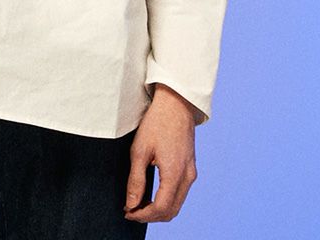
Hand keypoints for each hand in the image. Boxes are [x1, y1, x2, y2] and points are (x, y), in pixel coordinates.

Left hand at [123, 84, 197, 222]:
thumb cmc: (157, 123)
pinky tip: (153, 194)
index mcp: (175, 173)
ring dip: (159, 210)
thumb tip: (131, 204)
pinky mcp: (191, 168)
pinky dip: (167, 200)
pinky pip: (180, 193)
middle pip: (171, 211)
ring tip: (139, 204)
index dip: (143, 215)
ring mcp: (191, 172)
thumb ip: (136, 180)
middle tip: (131, 211)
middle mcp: (187, 176)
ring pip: (177, 204)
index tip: (128, 212)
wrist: (175, 104)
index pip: (161, 208)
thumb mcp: (140, 150)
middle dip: (150, 216)